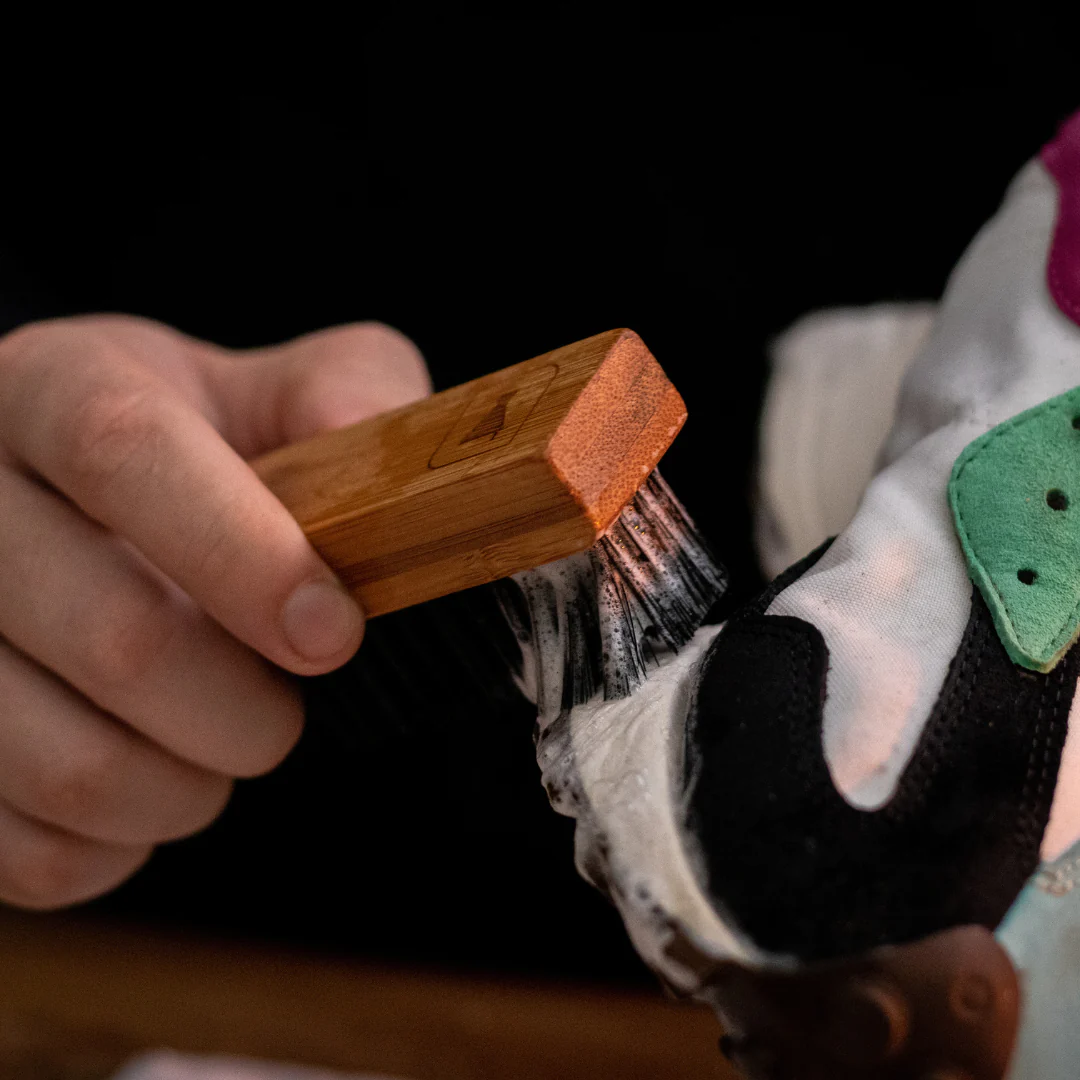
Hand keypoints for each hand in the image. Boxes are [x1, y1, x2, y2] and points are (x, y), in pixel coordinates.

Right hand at [0, 315, 430, 907]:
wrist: (83, 506)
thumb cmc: (201, 448)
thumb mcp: (275, 392)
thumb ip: (347, 394)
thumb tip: (395, 466)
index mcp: (52, 387)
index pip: (119, 451)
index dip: (242, 552)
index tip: (334, 633)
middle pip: (112, 633)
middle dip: (245, 705)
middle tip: (291, 708)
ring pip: (69, 764)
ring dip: (191, 785)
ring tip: (229, 741)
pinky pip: (34, 853)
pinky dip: (126, 842)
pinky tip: (158, 775)